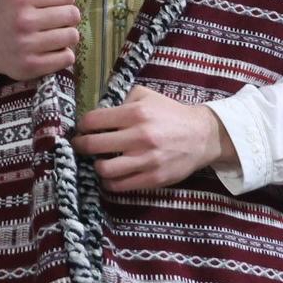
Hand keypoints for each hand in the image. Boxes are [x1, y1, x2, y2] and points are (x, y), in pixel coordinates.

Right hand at [0, 0, 80, 82]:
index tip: (54, 3)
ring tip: (53, 34)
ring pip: (72, 36)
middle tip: (55, 20)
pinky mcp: (33, 66)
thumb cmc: (8, 12)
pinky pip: (67, 58)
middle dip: (68, 16)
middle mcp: (24, 20)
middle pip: (72, 15)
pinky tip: (51, 49)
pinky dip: (63, 54)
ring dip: (66, 35)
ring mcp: (28, 45)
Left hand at [72, 86, 237, 192]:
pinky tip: (111, 175)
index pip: (93, 121)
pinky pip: (120, 186)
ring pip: (104, 169)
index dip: (82, 126)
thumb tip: (97, 109)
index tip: (81, 129)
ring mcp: (147, 160)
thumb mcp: (146, 96)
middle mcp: (140, 136)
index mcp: (136, 113)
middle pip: (93, 145)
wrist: (202, 136)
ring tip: (99, 161)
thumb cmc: (170, 114)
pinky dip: (110, 182)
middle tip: (80, 146)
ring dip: (96, 165)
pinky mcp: (154, 178)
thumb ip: (122, 99)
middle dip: (81, 145)